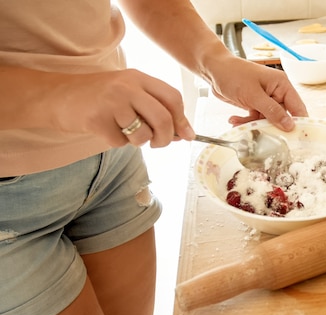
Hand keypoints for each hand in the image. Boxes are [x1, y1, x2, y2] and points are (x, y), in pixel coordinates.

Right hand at [45, 69, 194, 147]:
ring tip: (126, 133)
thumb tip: (185, 134)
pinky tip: (106, 130)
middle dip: (166, 138)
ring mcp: (111, 102)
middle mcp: (127, 87)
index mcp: (138, 78)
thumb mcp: (130, 93)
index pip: (173, 98)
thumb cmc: (100, 97)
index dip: (182, 119)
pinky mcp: (97, 120)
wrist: (57, 96)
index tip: (185, 135)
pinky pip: (120, 142)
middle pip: (163, 118)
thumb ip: (155, 108)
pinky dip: (117, 143)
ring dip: (139, 142)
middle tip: (159, 144)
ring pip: (143, 134)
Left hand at [205, 56, 307, 130]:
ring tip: (239, 124)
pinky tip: (235, 120)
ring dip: (254, 125)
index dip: (299, 123)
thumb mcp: (253, 95)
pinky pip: (256, 118)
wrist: (214, 69)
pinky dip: (246, 122)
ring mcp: (266, 99)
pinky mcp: (255, 104)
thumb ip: (272, 111)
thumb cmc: (234, 74)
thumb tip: (289, 125)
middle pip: (282, 117)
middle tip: (261, 135)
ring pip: (267, 120)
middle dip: (270, 126)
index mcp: (282, 85)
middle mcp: (277, 92)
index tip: (298, 139)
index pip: (298, 107)